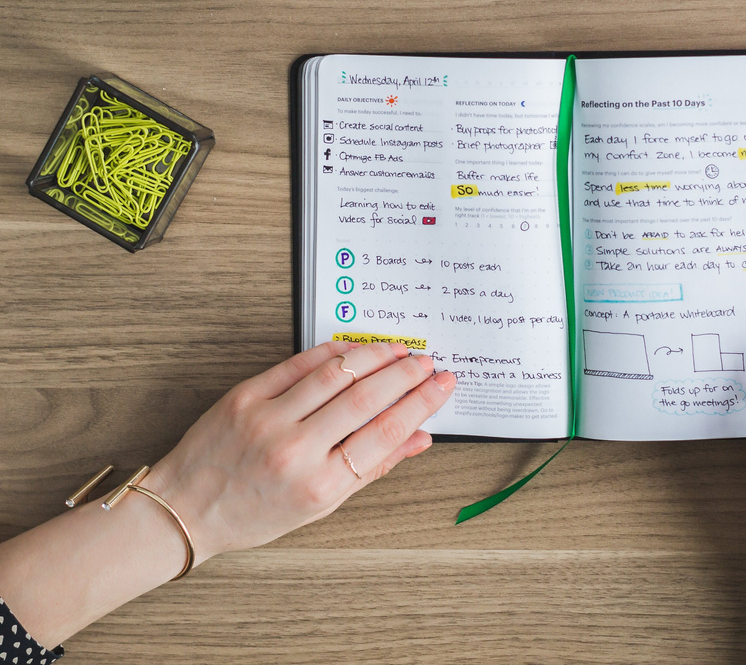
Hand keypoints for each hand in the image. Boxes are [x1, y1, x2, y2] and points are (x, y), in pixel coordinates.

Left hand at [145, 340, 455, 561]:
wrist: (186, 509)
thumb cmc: (253, 514)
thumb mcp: (321, 505)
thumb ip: (373, 468)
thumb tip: (419, 439)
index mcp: (319, 484)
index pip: (386, 433)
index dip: (421, 403)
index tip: (441, 385)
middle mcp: (295, 450)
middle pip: (366, 399)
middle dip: (405, 374)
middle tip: (426, 362)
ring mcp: (268, 418)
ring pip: (337, 373)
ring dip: (375, 355)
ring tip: (397, 350)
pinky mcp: (246, 395)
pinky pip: (299, 363)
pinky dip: (333, 351)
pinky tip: (355, 349)